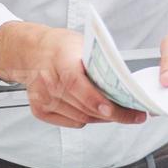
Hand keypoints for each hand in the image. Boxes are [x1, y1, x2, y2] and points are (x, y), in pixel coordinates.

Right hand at [0, 22, 149, 128]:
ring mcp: (43, 98)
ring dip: (103, 117)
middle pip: (83, 106)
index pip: (76, 83)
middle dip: (114, 113)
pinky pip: (73, 122)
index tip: (113, 109)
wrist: (32, 51)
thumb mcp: (83, 45)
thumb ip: (99, 63)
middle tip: (135, 114)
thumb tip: (123, 83)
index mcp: (60, 59)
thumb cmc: (61, 47)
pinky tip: (94, 109)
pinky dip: (87, 118)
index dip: (95, 99)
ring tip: (120, 111)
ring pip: (82, 118)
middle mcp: (48, 81)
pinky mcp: (40, 110)